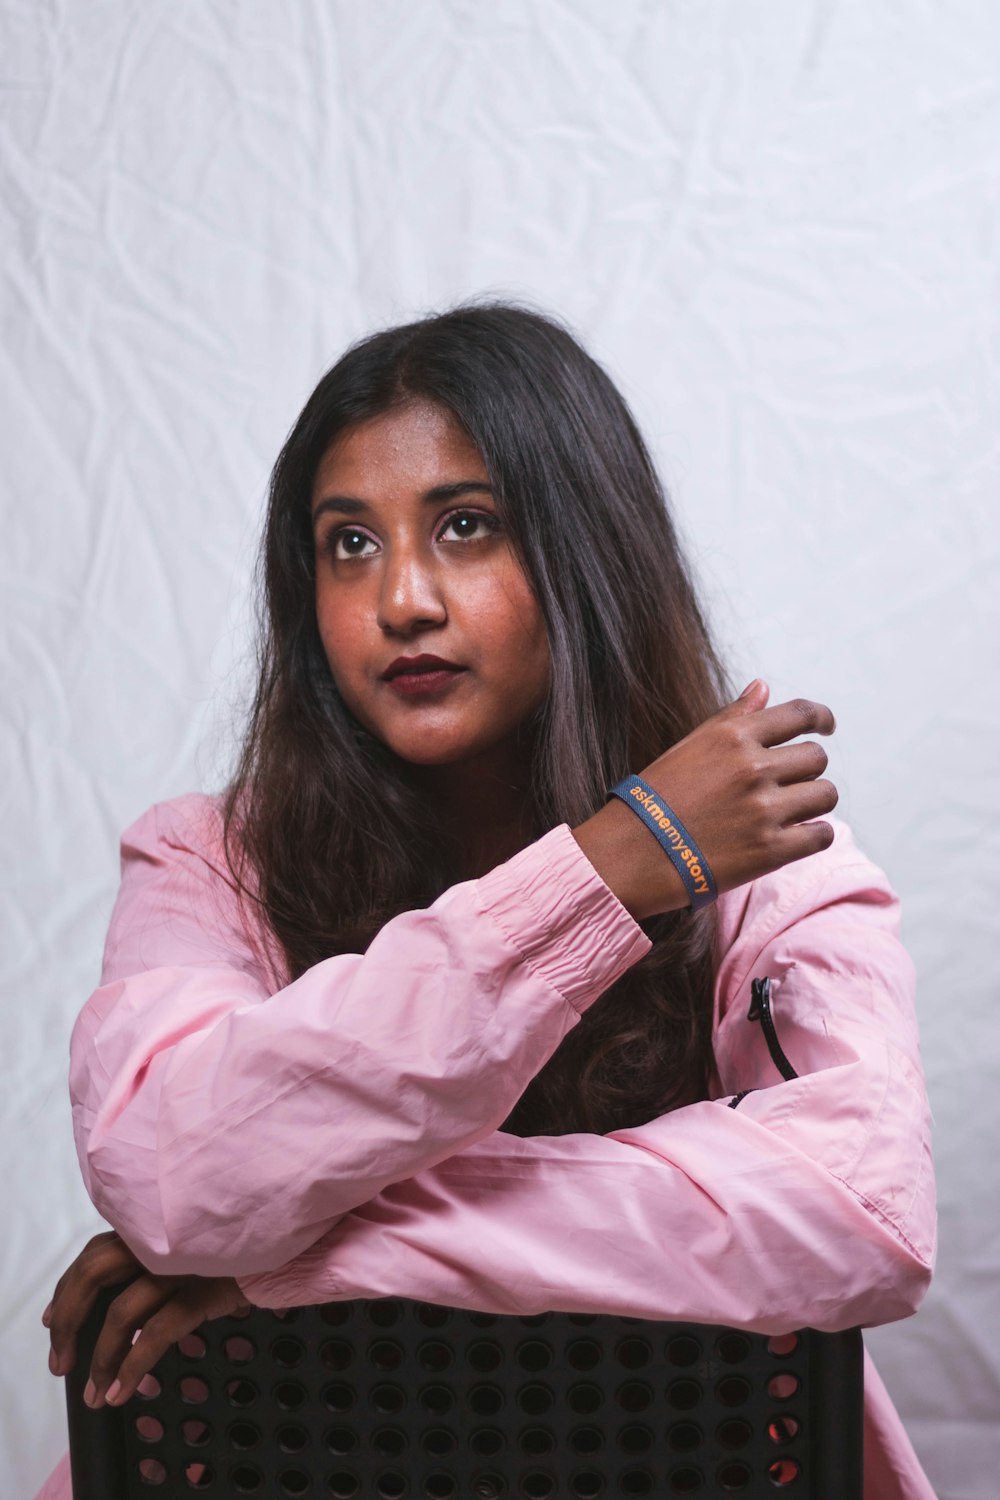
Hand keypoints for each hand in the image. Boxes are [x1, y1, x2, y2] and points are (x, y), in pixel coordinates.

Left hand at [43, 1229, 249, 1407]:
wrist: (293, 1244)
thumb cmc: (242, 1249)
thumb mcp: (193, 1248)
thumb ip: (160, 1260)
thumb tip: (122, 1306)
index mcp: (154, 1228)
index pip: (95, 1252)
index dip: (68, 1287)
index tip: (54, 1321)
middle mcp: (161, 1240)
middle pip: (94, 1273)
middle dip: (68, 1320)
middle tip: (62, 1362)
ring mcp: (182, 1265)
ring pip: (121, 1312)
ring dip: (101, 1359)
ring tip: (95, 1393)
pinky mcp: (204, 1290)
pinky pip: (155, 1334)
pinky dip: (132, 1367)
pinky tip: (122, 1392)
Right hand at [573, 680, 838, 919]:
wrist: (631, 855)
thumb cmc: (656, 798)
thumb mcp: (691, 746)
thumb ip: (734, 716)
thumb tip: (763, 686)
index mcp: (733, 736)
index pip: (801, 714)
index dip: (822, 718)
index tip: (825, 728)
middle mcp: (753, 768)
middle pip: (816, 757)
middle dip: (807, 769)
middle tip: (788, 784)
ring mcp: (764, 810)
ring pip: (826, 794)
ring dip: (814, 802)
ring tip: (792, 812)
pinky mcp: (771, 850)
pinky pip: (822, 835)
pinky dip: (814, 835)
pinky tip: (795, 836)